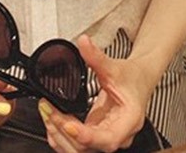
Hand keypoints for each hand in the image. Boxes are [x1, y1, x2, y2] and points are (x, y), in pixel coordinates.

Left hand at [38, 35, 153, 151]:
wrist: (138, 80)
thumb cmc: (132, 78)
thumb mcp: (114, 66)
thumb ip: (96, 56)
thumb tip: (83, 42)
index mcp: (127, 121)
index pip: (107, 139)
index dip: (86, 136)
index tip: (67, 124)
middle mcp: (117, 135)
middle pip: (88, 148)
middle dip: (63, 132)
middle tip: (48, 110)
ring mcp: (105, 136)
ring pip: (79, 149)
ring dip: (59, 134)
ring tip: (47, 113)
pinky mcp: (95, 133)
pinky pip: (76, 143)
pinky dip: (61, 135)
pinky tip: (52, 121)